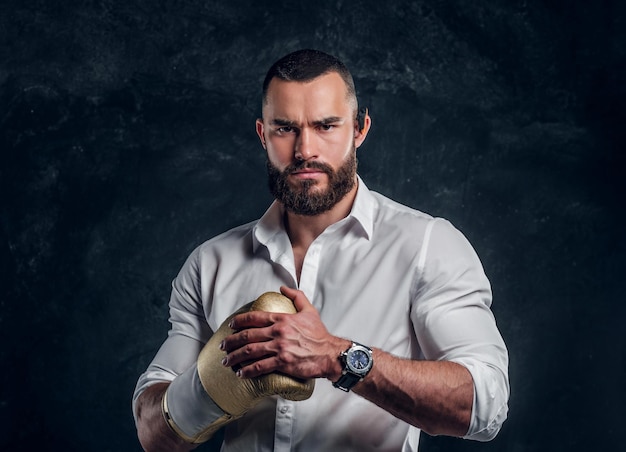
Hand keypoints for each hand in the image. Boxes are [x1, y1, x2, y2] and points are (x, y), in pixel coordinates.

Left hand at [221, 286, 347, 379]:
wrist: (330, 354)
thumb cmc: (319, 334)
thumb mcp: (310, 310)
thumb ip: (296, 296)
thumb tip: (283, 288)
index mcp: (282, 319)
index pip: (255, 317)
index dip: (240, 321)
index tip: (231, 325)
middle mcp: (278, 332)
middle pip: (248, 335)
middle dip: (231, 341)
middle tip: (223, 345)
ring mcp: (280, 348)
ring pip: (250, 351)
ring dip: (235, 356)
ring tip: (226, 361)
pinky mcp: (282, 363)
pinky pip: (260, 366)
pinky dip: (248, 370)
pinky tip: (241, 373)